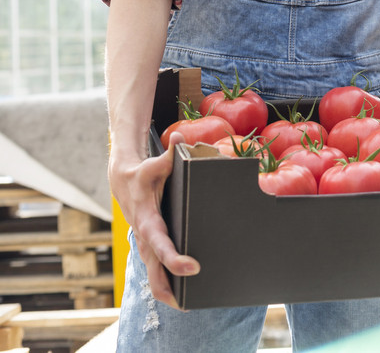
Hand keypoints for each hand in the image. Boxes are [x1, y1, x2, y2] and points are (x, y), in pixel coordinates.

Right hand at [110, 132, 199, 307]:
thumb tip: (180, 138)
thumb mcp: (155, 163)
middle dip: (167, 286)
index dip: (174, 257)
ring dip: (165, 290)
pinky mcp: (148, 244)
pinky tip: (179, 293)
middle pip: (153, 268)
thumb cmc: (143, 172)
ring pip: (152, 272)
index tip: (191, 267)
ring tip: (186, 304)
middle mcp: (144, 235)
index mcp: (147, 219)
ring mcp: (144, 242)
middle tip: (187, 302)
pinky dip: (163, 282)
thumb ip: (169, 154)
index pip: (160, 243)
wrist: (123, 179)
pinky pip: (154, 268)